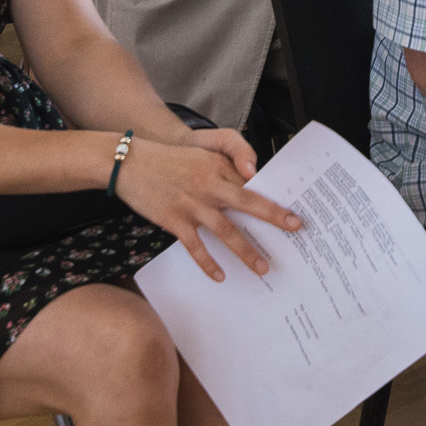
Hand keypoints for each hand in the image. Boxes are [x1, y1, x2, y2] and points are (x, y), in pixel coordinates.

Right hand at [111, 133, 301, 281]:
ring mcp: (192, 204)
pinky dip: (208, 263)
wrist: (130, 162)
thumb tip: (250, 178)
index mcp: (217, 166)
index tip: (290, 208)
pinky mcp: (174, 220)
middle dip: (274, 216)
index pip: (251, 183)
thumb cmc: (168, 158)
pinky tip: (220, 276)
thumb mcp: (202, 149)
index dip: (272, 196)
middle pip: (248, 202)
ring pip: (226, 231)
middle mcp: (208, 185)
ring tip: (263, 268)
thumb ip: (228, 161)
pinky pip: (196, 247)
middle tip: (295, 228)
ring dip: (246, 251)